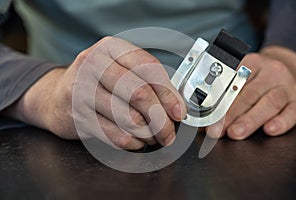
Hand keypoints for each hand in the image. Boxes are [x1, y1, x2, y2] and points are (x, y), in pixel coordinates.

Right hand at [3, 36, 186, 148]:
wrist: (56, 97)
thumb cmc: (96, 82)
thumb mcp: (119, 69)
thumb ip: (147, 80)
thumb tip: (176, 104)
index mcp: (110, 48)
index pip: (149, 67)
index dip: (169, 93)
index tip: (179, 112)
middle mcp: (93, 65)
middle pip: (139, 93)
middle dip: (161, 119)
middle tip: (169, 132)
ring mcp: (82, 90)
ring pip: (129, 118)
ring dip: (148, 134)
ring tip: (152, 137)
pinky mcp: (77, 116)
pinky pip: (114, 135)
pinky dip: (132, 143)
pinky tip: (136, 141)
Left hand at [208, 46, 295, 138]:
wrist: (289, 69)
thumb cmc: (259, 77)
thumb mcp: (243, 75)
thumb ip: (225, 92)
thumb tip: (203, 117)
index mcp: (251, 64)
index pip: (232, 83)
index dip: (217, 102)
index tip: (206, 116)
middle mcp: (270, 73)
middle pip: (249, 94)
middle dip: (230, 115)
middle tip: (216, 130)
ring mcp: (286, 87)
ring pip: (269, 103)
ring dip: (250, 120)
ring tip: (235, 133)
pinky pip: (292, 112)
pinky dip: (281, 122)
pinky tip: (269, 130)